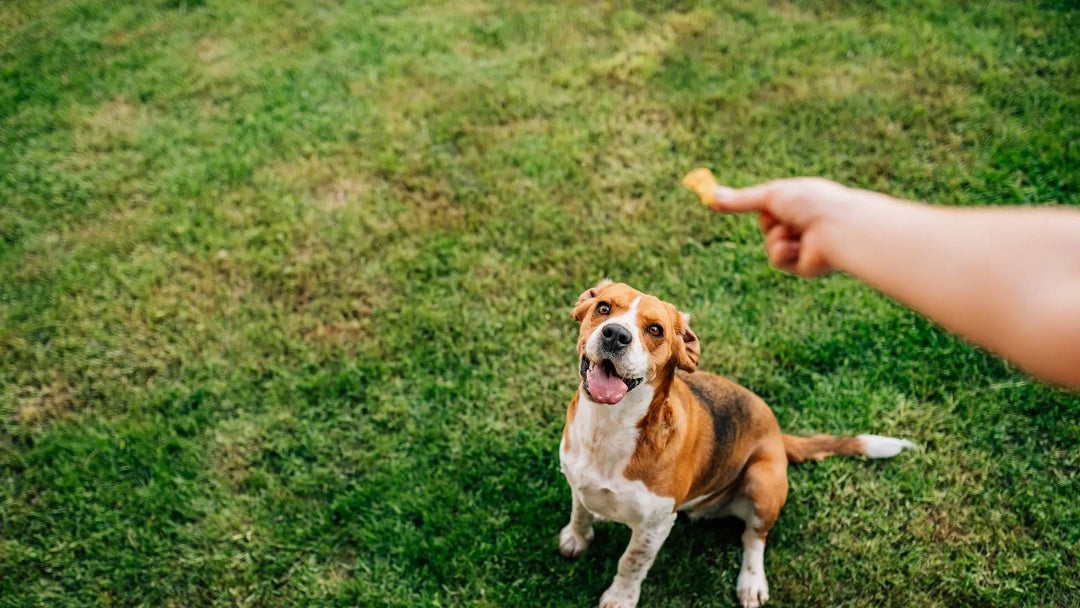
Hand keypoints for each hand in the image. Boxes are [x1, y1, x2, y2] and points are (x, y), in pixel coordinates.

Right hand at [710, 178, 857, 277]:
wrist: (836, 227)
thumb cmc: (811, 203)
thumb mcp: (771, 196)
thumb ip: (742, 200)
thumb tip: (711, 196)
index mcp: (801, 203)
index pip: (771, 206)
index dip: (761, 206)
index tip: (737, 205)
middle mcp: (803, 224)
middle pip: (767, 226)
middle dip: (770, 222)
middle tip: (784, 216)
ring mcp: (803, 246)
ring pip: (769, 245)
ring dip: (777, 237)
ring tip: (797, 232)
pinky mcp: (803, 266)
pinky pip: (777, 260)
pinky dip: (783, 252)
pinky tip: (800, 247)